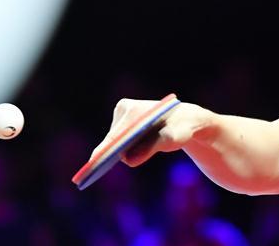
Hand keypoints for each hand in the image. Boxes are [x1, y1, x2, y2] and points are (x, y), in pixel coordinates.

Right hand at [92, 98, 211, 167]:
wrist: (183, 120)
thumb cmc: (180, 129)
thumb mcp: (172, 138)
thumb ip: (152, 147)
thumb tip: (128, 160)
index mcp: (136, 110)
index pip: (117, 134)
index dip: (105, 149)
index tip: (94, 162)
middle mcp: (125, 108)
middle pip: (113, 137)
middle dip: (110, 153)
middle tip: (98, 171)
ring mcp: (122, 114)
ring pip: (114, 140)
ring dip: (120, 151)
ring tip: (118, 160)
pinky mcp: (122, 122)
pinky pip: (117, 140)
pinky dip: (120, 150)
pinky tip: (121, 157)